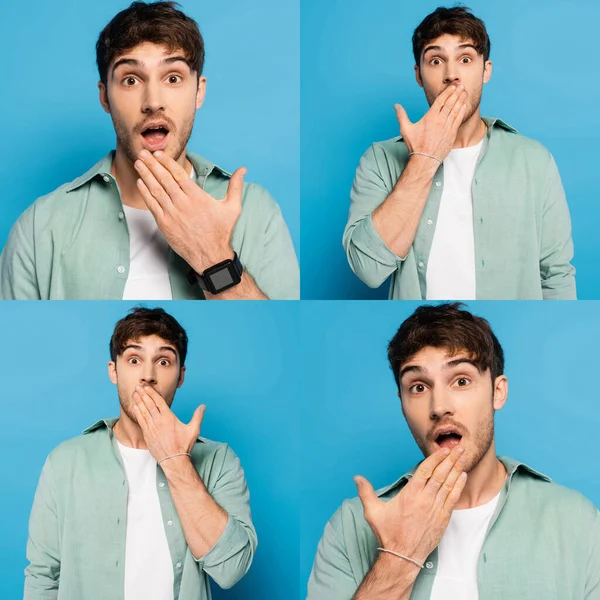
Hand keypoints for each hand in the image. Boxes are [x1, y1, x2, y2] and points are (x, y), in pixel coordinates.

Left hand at [132, 383, 205, 462]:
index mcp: (169, 417)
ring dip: (139, 401)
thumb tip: (203, 406)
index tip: (146, 386)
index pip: (158, 401)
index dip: (151, 392)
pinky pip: (140, 420)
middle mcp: (158, 421)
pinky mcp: (147, 434)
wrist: (173, 460)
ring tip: (135, 393)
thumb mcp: (193, 429)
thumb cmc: (184, 445)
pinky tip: (134, 406)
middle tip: (138, 385)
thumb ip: (198, 416)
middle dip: (143, 394)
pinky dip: (137, 412)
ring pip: (143, 411)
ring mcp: (151, 428)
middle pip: (149, 404)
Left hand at [134, 150, 245, 272]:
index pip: (178, 174)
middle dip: (152, 164)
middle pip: (164, 179)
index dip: (166, 162)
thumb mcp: (233, 207)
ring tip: (138, 164)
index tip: (158, 154)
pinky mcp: (165, 224)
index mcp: (198, 197)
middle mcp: (183, 203)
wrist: (210, 255)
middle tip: (143, 153)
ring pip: (156, 190)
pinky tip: (141, 182)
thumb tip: (243, 169)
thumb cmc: (221, 232)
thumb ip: (235, 186)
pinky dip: (145, 193)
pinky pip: (152, 205)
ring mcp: (172, 214)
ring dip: (146, 175)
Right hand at [354, 446, 467, 562]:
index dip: (435, 458)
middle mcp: (425, 499)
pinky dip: (458, 486)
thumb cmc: (388, 533)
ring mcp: (435, 508)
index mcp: (410, 494)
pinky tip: (462, 476)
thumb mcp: (373, 511)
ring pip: (448, 484)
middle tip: (459, 447)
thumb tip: (356, 477)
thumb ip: (366, 492)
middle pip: (440, 474)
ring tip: (463, 457)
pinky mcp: (443, 519)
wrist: (402, 557)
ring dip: (456, 469)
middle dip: (450, 459)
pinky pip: (453, 498)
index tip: (443, 450)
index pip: (426, 470)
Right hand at [394, 85, 468, 162]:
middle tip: (461, 85)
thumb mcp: (405, 129)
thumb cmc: (415, 145)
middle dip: (456, 93)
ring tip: (464, 92)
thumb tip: (396, 105)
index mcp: (430, 117)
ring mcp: (447, 126)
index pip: (441, 100)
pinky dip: (462, 111)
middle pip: (450, 102)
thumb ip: (401, 115)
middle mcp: (440, 120)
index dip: (448, 91)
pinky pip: (458, 119)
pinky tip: (464, 105)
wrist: (425, 159)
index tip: (453, 85)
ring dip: (461, 100)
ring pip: (456, 109)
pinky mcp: (452, 133)